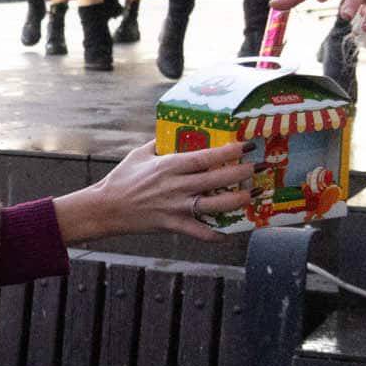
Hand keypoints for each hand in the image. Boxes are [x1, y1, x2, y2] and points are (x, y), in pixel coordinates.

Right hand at [55, 141, 259, 244]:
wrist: (106, 207)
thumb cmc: (122, 178)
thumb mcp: (139, 154)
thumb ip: (160, 143)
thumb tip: (177, 131)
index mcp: (169, 165)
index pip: (206, 156)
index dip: (229, 151)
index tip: (246, 145)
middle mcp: (176, 185)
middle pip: (217, 179)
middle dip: (242, 173)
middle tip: (259, 168)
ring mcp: (176, 206)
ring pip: (214, 205)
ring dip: (237, 201)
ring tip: (252, 195)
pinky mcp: (172, 224)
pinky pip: (199, 232)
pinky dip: (215, 234)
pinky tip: (229, 232)